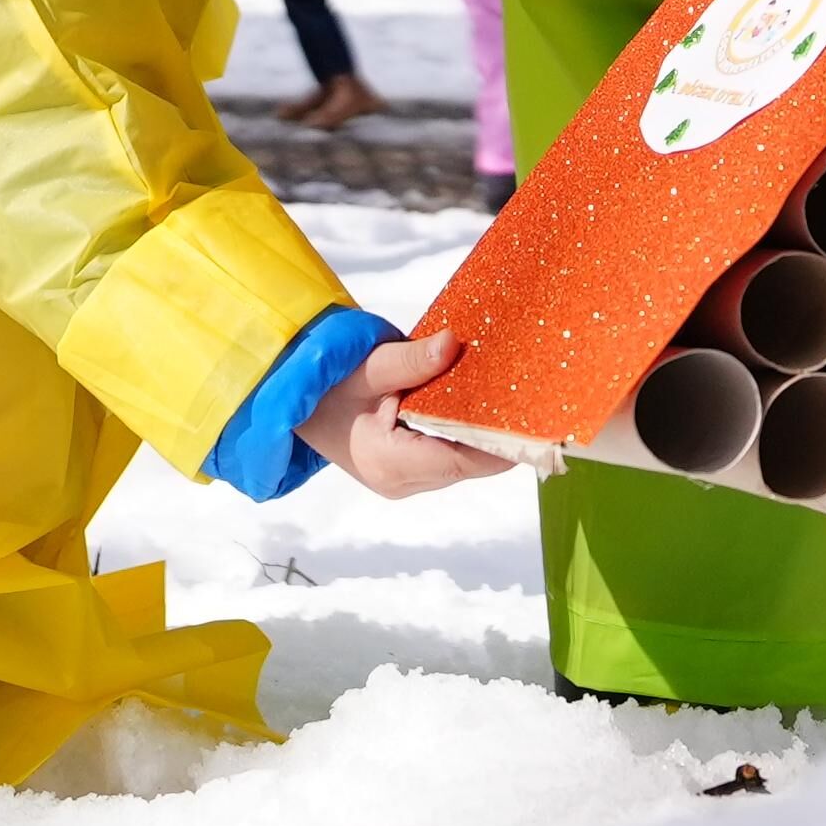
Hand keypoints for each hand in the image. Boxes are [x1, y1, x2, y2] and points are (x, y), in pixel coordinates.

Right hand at [298, 329, 512, 497]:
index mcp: (388, 462)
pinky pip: (449, 457)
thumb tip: (453, 344)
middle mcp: (399, 482)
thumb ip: (412, 360)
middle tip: (529, 395)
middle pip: (467, 464)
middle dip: (495, 432)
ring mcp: (404, 482)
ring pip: (462, 463)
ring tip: (510, 397)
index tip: (529, 416)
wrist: (296, 402)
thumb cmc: (327, 384)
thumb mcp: (368, 365)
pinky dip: (465, 433)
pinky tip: (482, 405)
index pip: (460, 460)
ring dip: (481, 433)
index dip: (498, 442)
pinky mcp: (408, 473)